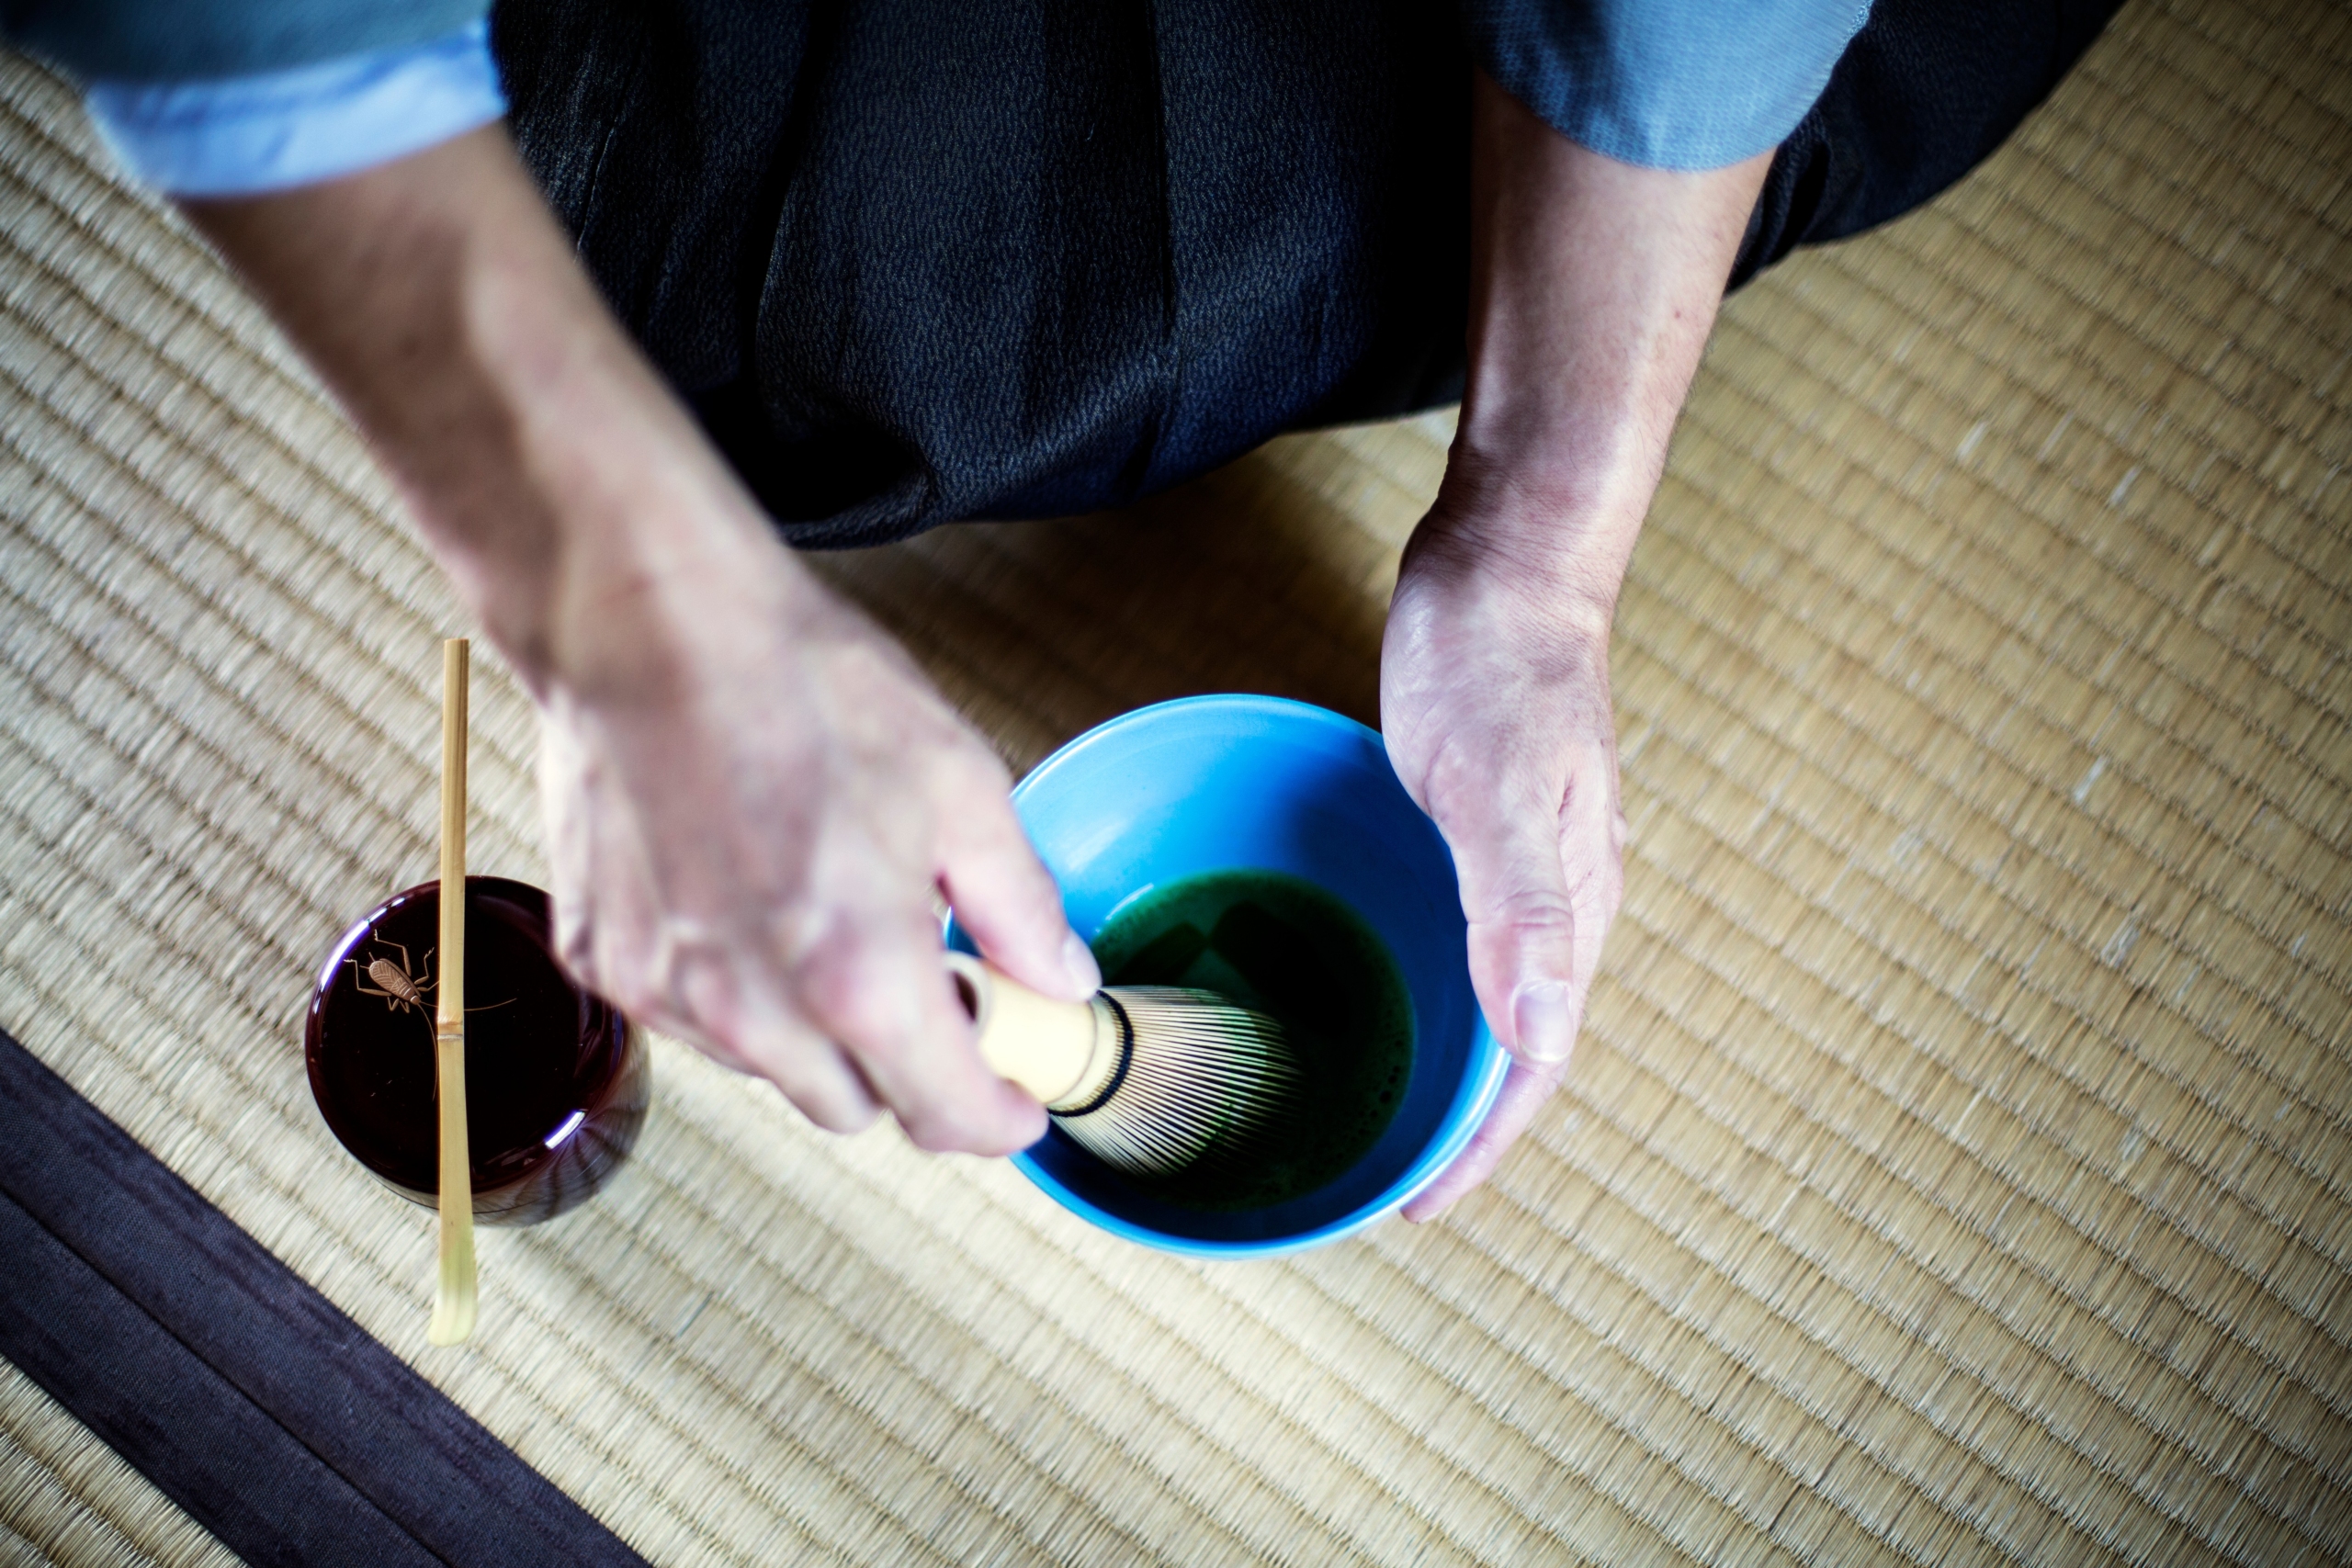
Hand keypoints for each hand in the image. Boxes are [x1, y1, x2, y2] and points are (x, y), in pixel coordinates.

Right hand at [537, 524, 1099, 1152]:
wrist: (645, 624)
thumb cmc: (802, 685)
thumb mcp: (960, 784)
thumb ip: (1019, 906)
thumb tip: (1062, 977)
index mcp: (861, 979)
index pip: (947, 1117)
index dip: (997, 1119)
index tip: (1017, 1099)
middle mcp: (757, 1013)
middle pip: (858, 1111)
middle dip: (904, 1069)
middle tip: (927, 984)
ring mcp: (668, 996)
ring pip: (772, 1070)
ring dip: (814, 1030)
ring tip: (825, 916)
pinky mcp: (605, 964)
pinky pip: (694, 1019)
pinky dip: (734, 987)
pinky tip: (745, 896)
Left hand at [1381, 500, 1625, 1219]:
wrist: (1510, 560)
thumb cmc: (1499, 660)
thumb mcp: (1499, 783)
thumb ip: (1525, 908)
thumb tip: (1546, 1037)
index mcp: (1575, 907)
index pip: (1539, 1063)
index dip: (1483, 1148)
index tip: (1420, 1204)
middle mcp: (1563, 901)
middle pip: (1520, 1046)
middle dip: (1464, 1127)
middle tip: (1386, 1177)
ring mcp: (1530, 866)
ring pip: (1494, 998)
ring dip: (1448, 1062)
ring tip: (1381, 1111)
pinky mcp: (1490, 829)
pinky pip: (1467, 939)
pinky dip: (1432, 987)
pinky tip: (1386, 988)